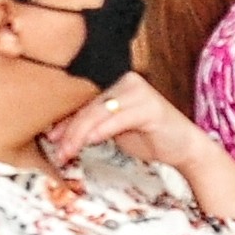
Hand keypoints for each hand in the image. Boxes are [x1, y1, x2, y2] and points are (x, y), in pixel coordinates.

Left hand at [44, 73, 223, 183]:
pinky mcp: (149, 106)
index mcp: (117, 83)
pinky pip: (118, 119)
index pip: (85, 101)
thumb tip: (56, 131)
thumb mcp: (113, 130)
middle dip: (69, 131)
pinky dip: (101, 131)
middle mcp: (127, 81)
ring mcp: (139, 92)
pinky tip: (89, 142)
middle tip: (58, 151)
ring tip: (67, 152)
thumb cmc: (149, 138)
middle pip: (89, 107)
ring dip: (79, 135)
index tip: (51, 137)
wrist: (184, 147)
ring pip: (99, 113)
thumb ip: (91, 125)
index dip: (66, 119)